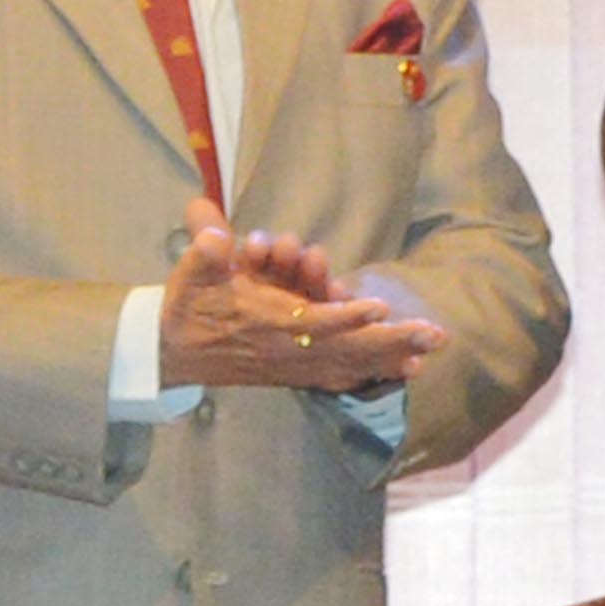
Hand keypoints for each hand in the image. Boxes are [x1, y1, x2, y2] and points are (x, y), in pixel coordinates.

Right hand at [157, 207, 444, 396]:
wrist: (170, 352)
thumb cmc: (187, 305)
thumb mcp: (190, 273)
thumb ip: (205, 251)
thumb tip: (214, 229)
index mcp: (265, 323)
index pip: (312, 321)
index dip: (346, 317)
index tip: (379, 307)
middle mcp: (286, 348)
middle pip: (346, 348)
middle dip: (390, 342)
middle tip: (434, 335)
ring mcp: (292, 365)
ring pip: (349, 364)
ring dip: (389, 359)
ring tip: (428, 355)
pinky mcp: (294, 373)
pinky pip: (338, 376)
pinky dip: (370, 374)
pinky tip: (400, 373)